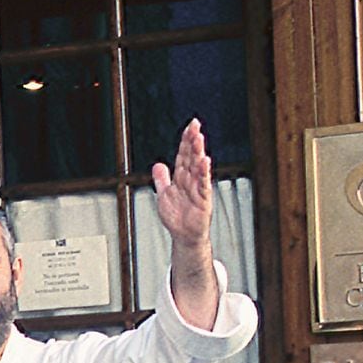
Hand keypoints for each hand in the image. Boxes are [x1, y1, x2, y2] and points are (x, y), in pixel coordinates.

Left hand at [152, 119, 213, 245]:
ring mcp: (198, 189)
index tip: (190, 126)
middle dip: (193, 141)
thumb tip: (158, 165)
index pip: (184, 155)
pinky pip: (203, 185)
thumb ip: (162, 179)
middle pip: (191, 157)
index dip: (186, 140)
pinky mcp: (203, 200)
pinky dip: (203, 173)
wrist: (184, 235)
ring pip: (198, 167)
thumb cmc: (177, 217)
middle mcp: (191, 180)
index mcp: (182, 177)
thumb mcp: (164, 194)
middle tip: (195, 126)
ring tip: (199, 138)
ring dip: (198, 153)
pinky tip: (205, 162)